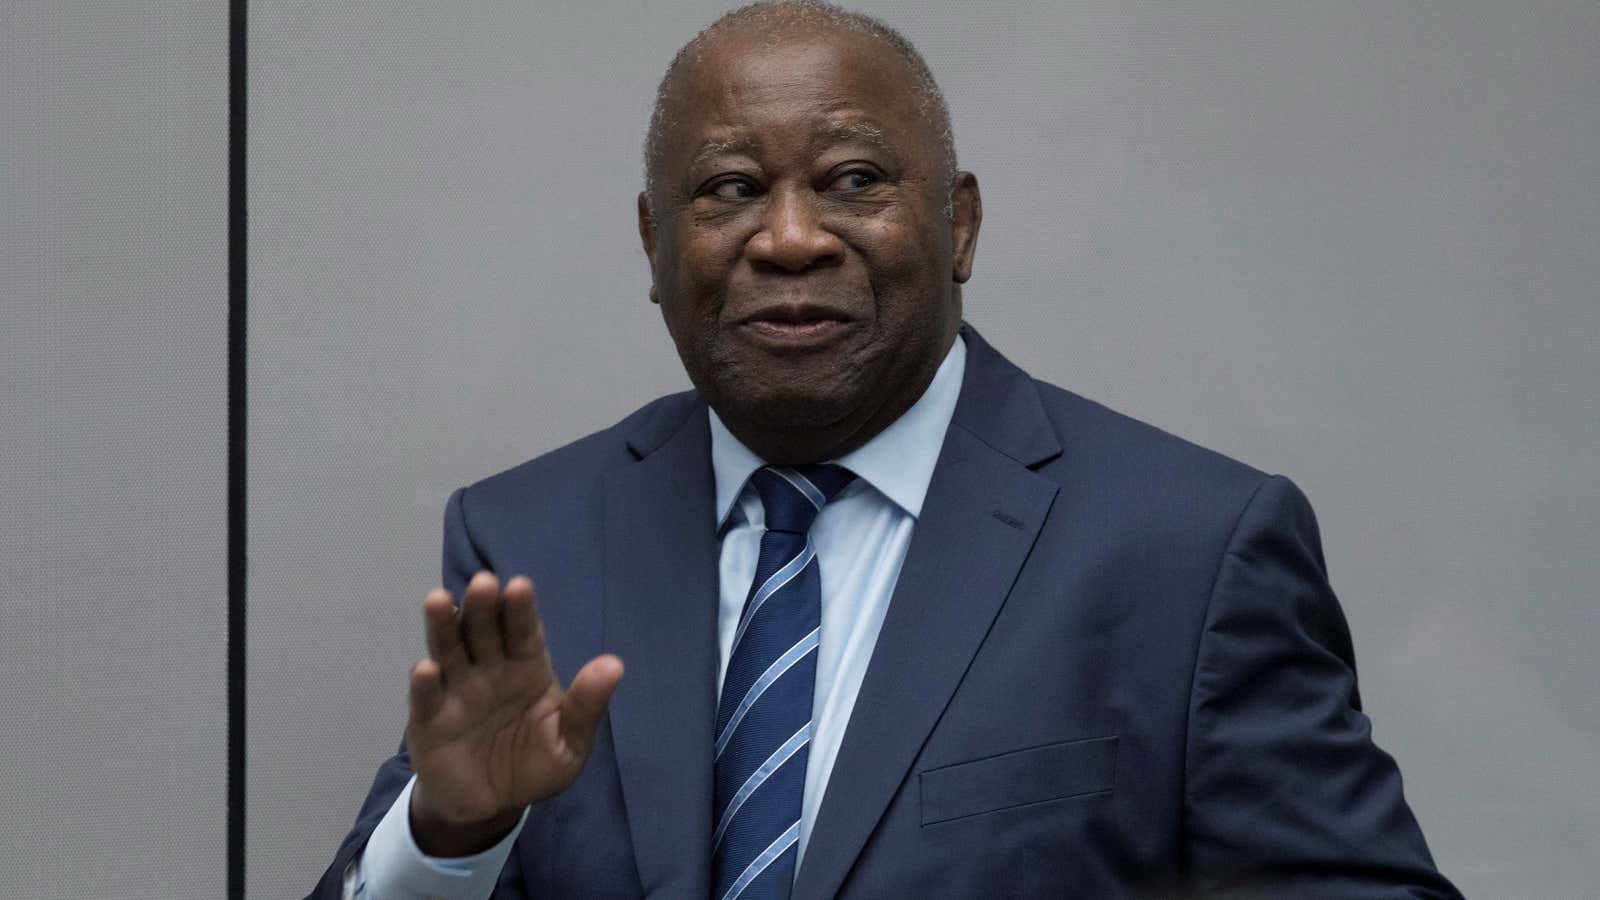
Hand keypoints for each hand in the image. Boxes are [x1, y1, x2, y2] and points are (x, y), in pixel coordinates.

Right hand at [405, 571, 623, 855]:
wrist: (492, 805)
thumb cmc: (533, 764)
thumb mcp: (570, 743)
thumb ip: (587, 706)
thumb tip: (615, 664)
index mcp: (526, 666)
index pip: (524, 630)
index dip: (521, 609)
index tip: (520, 587)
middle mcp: (489, 668)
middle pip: (483, 629)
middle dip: (482, 606)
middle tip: (483, 583)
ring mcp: (456, 689)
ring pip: (449, 650)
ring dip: (443, 626)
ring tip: (439, 600)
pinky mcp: (429, 718)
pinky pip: (427, 697)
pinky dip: (425, 682)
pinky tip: (428, 669)